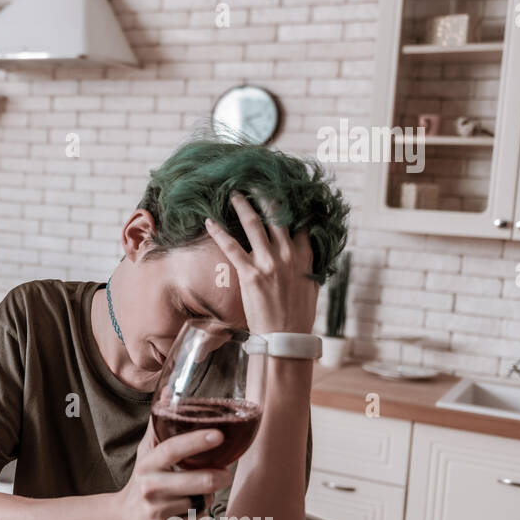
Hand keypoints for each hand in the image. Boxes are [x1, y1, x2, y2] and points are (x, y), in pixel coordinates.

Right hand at [115, 422, 232, 519]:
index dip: (196, 441)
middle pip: (197, 481)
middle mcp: (150, 488)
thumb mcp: (146, 454)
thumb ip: (159, 425)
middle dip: (218, 477)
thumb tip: (168, 390)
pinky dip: (203, 519)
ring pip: (202, 503)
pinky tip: (192, 514)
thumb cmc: (142, 482)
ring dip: (207, 499)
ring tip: (198, 495)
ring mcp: (157, 512)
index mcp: (147, 465)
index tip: (218, 435)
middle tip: (224, 474)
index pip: (171, 449)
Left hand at [204, 191, 319, 333]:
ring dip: (242, 206)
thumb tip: (301, 255)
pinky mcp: (250, 274)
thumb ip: (305, 266)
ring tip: (233, 194)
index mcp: (305, 256)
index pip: (300, 223)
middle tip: (256, 182)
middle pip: (277, 217)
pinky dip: (219, 232)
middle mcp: (288, 255)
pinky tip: (210, 222)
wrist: (286, 337)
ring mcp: (269, 263)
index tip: (283, 192)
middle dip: (266, 197)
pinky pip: (231, 247)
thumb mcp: (310, 286)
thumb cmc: (297, 315)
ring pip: (254, 225)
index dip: (291, 206)